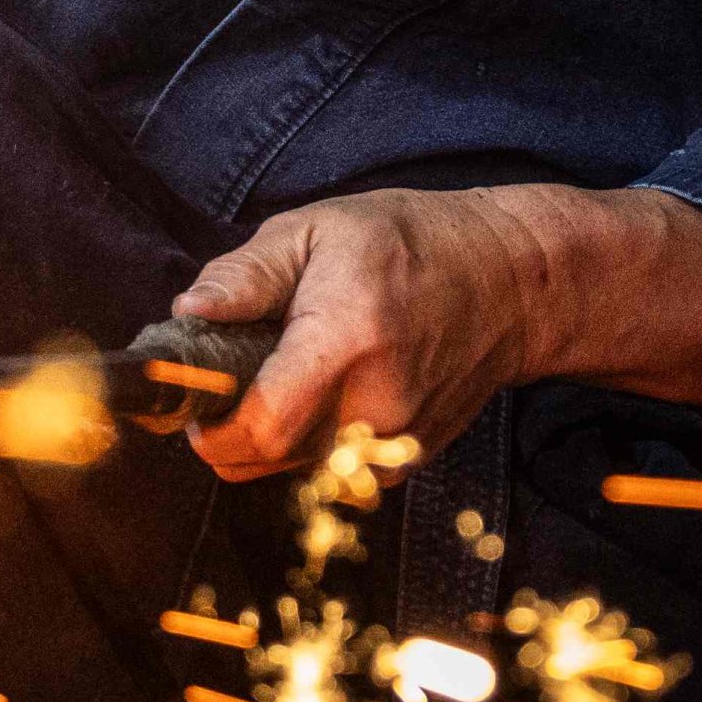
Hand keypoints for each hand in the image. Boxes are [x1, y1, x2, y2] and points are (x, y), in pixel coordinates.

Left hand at [170, 180, 701, 478]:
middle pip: (265, 460)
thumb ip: (246, 275)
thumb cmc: (410, 244)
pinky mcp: (410, 458)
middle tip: (218, 388)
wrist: (514, 283)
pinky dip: (307, 445)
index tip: (187, 405)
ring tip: (274, 380)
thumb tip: (189, 311)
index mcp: (346, 339)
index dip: (209, 428)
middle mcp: (376, 402)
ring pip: (292, 472)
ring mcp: (398, 437)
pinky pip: (330, 471)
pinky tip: (318, 396)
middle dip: (224, 434)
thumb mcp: (316, 230)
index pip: (262, 424)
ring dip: (264, 440)